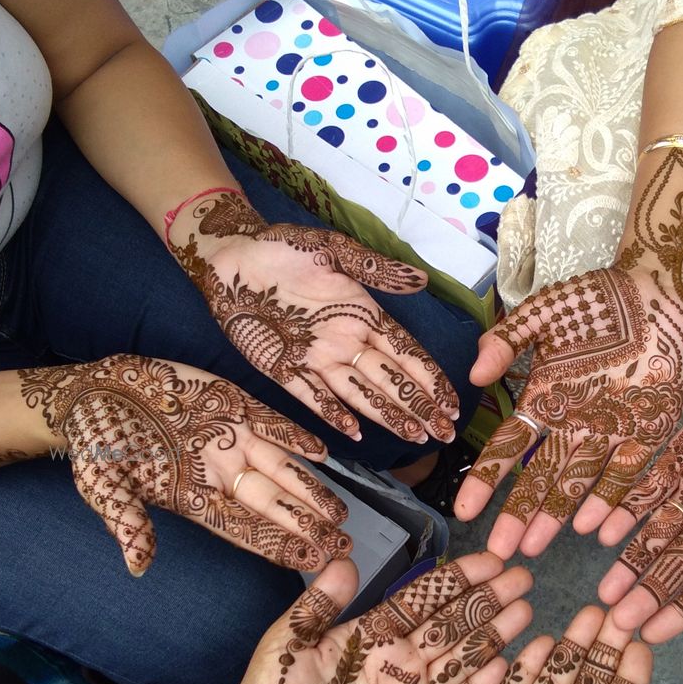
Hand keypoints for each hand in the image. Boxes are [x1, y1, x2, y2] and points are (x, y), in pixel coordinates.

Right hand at [20, 353, 348, 575]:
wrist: (95, 390)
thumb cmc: (96, 442)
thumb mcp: (104, 484)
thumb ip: (126, 521)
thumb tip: (137, 565)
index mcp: (193, 498)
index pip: (243, 530)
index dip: (277, 546)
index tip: (309, 562)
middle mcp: (219, 473)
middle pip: (271, 504)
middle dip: (306, 525)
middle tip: (341, 544)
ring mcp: (229, 440)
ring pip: (279, 468)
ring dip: (310, 489)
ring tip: (340, 513)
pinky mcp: (231, 405)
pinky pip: (271, 425)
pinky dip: (295, 437)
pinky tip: (322, 453)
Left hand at [169, 189, 457, 442]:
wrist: (230, 257)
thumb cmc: (282, 247)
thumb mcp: (332, 250)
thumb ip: (375, 269)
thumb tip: (420, 279)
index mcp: (362, 313)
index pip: (406, 353)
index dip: (430, 378)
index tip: (452, 402)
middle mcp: (345, 341)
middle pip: (390, 380)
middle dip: (419, 407)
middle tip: (444, 433)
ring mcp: (316, 358)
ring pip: (359, 393)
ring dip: (387, 415)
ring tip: (414, 436)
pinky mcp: (283, 368)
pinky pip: (313, 396)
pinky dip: (333, 413)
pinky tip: (354, 432)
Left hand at [193, 552, 532, 683]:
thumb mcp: (285, 646)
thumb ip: (316, 605)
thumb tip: (344, 558)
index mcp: (370, 635)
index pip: (423, 599)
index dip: (458, 578)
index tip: (491, 559)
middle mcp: (397, 663)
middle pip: (452, 625)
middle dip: (488, 601)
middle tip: (524, 576)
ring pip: (461, 662)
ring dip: (493, 638)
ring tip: (526, 613)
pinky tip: (504, 668)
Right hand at [454, 266, 682, 558]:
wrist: (657, 290)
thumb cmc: (596, 300)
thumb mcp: (542, 313)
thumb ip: (506, 340)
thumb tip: (475, 377)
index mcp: (544, 399)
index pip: (508, 446)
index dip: (486, 479)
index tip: (464, 510)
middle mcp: (572, 424)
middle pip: (539, 477)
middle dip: (518, 514)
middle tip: (499, 551)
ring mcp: (610, 431)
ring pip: (577, 482)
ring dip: (555, 514)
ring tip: (534, 548)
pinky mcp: (648, 430)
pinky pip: (628, 471)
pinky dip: (611, 498)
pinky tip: (591, 527)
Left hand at [598, 366, 682, 641]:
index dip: (681, 610)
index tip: (652, 634)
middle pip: (674, 567)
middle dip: (646, 594)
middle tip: (617, 621)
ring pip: (654, 533)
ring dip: (629, 560)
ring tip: (603, 589)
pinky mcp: (680, 459)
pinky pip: (645, 487)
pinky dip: (621, 509)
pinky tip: (597, 530)